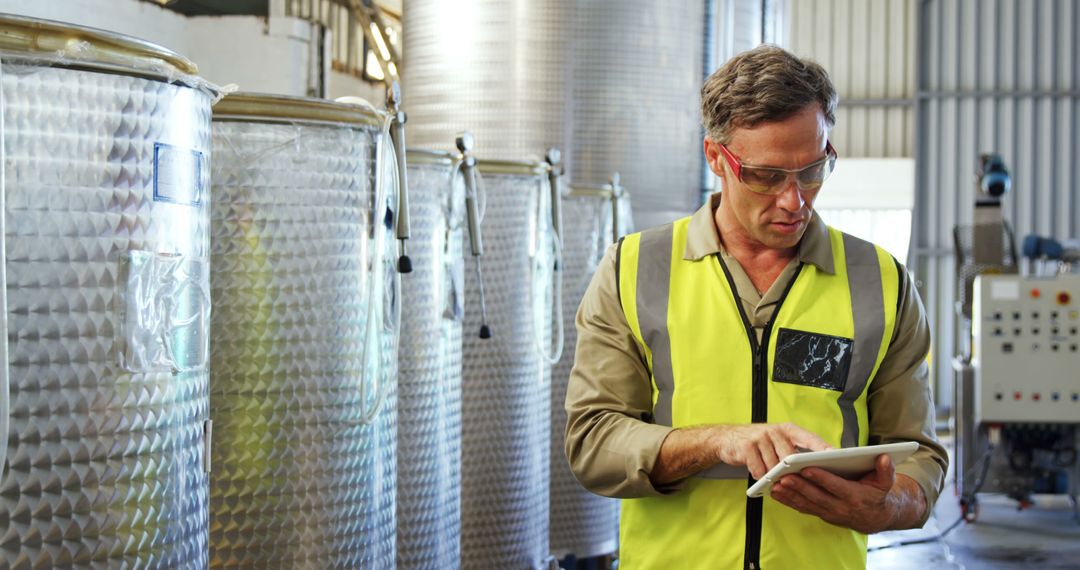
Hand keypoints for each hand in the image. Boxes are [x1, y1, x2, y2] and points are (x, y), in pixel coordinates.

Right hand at [713, 422, 830, 479]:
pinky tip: (760, 477)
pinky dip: (761, 477)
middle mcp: (775, 430)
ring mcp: (760, 437)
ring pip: (775, 465)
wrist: (726, 439)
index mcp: (788, 429)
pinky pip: (759, 470)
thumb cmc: (758, 443)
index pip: (810, 438)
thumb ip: (793, 450)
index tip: (838, 458)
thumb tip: (815, 468)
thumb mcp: (777, 441)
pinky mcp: (746, 447)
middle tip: (796, 481)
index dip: (824, 448)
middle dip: (793, 471)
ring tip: (775, 481)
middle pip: (791, 456)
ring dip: (775, 477)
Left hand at [770, 454, 913, 533]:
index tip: (806, 468)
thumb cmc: (877, 494)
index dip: (821, 478)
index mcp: (854, 496)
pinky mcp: (821, 514)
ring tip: (775, 484)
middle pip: (816, 496)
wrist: (875, 517)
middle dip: (799, 487)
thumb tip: (884, 457)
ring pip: (806, 504)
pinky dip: (789, 502)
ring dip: (790, 495)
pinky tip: (776, 493)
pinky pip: (803, 508)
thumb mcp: (886, 482)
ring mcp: (829, 512)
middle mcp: (840, 507)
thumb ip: (886, 470)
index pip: (835, 486)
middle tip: (783, 476)